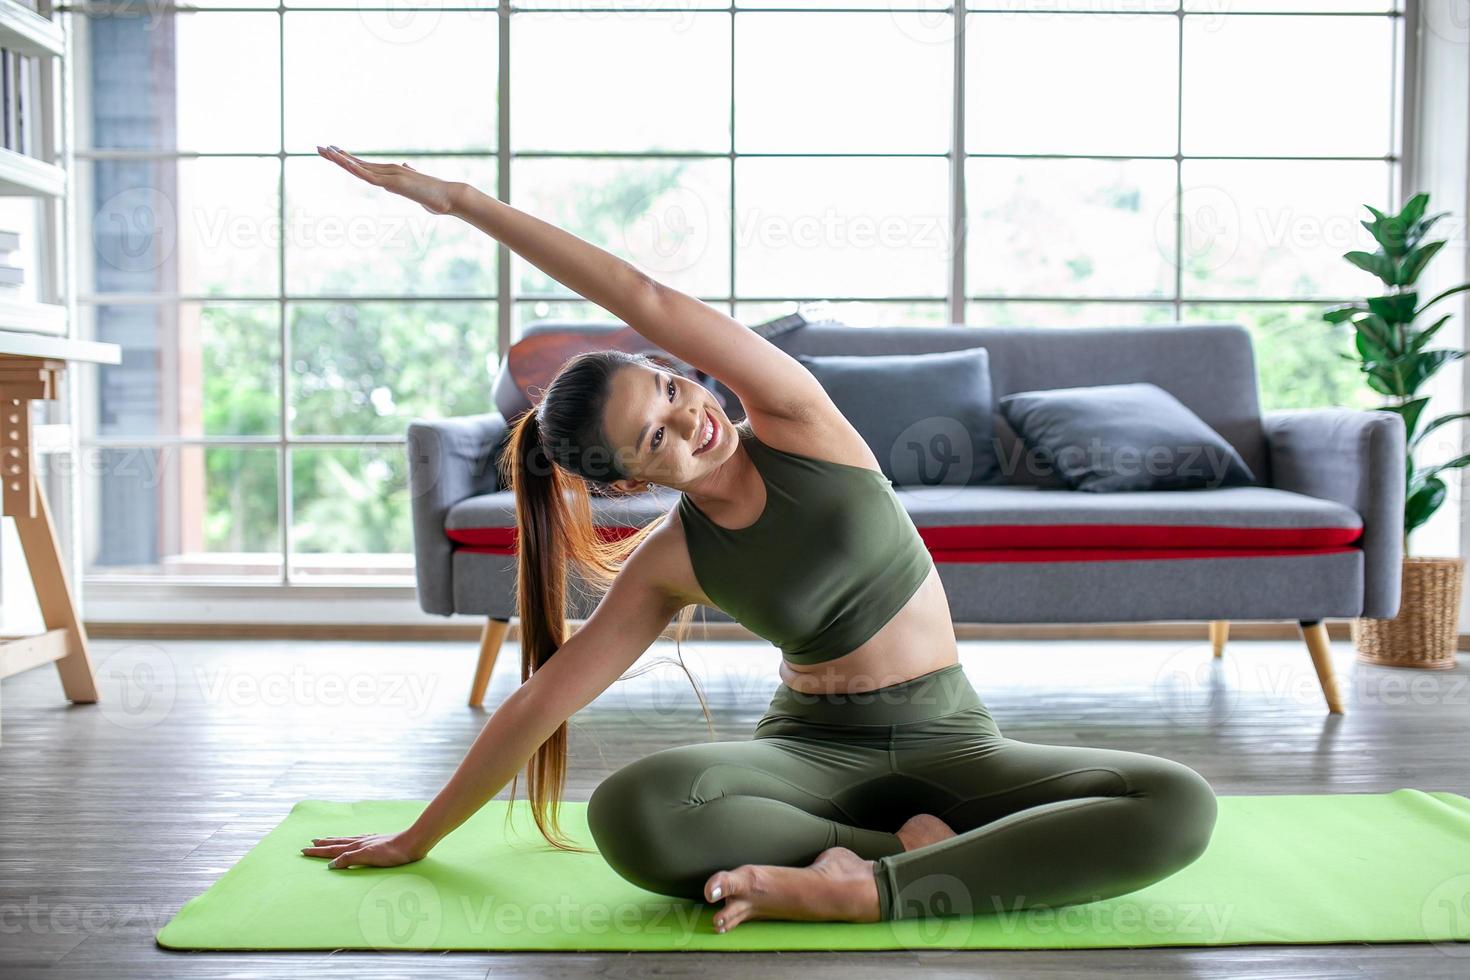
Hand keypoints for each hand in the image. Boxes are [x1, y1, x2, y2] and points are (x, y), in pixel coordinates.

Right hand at [300, 830, 426, 869]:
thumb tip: (331, 864)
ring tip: (325, 839)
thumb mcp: (368, 857)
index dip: (318, 851)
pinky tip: (353, 839)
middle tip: (310, 843)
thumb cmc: (392, 853)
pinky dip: (350, 839)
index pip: (333, 850)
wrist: (413, 843)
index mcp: (356, 847)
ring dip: (334, 840)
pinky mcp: (378, 841)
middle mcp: (361, 842)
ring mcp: (369, 840)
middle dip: (323, 845)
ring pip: (347, 840)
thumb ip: (350, 859)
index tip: (304, 850)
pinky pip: (358, 839)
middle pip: (337, 843)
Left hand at [316, 145, 458, 215]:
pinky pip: (372, 177)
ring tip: (325, 152)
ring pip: (361, 168)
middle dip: (337, 156)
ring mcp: (391, 176)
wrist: (451, 197)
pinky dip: (357, 170)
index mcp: (391, 174)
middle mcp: (389, 171)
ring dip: (342, 160)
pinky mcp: (396, 183)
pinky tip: (346, 164)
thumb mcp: (417, 188)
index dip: (346, 159)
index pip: (364, 165)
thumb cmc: (437, 196)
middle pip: (357, 163)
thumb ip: (410, 176)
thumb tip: (407, 168)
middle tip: (318, 148)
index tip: (331, 152)